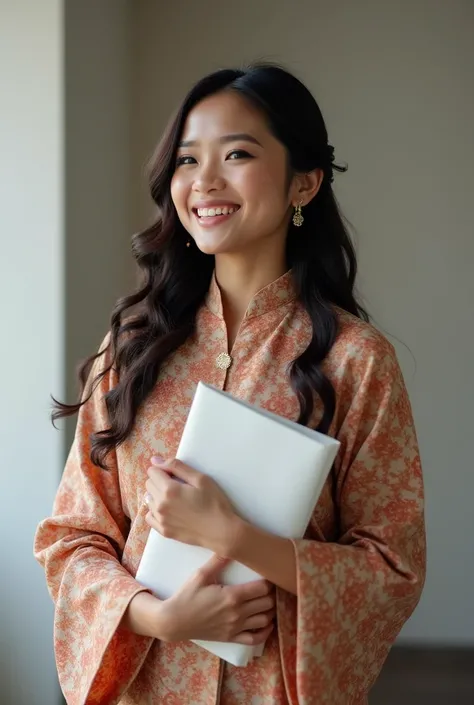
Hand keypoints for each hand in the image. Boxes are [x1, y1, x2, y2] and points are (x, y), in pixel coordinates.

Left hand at [145, 456, 239, 554]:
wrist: (221, 531)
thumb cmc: (214, 502)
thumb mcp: (200, 479)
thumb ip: (176, 467)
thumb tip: (155, 460)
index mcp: (169, 490)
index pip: (152, 471)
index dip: (164, 469)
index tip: (176, 475)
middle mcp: (160, 505)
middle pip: (149, 484)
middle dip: (160, 481)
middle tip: (178, 486)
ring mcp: (161, 519)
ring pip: (149, 499)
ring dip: (158, 495)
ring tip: (176, 499)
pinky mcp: (163, 531)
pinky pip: (149, 516)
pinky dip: (156, 511)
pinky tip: (169, 510)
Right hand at [158, 554, 275, 644]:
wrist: (174, 621)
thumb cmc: (186, 596)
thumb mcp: (200, 575)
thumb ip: (217, 561)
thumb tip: (229, 544)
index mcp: (232, 596)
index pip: (262, 588)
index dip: (268, 581)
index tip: (266, 574)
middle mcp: (237, 613)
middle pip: (267, 603)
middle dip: (271, 594)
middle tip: (268, 586)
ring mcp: (235, 628)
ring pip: (265, 621)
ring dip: (270, 611)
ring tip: (267, 602)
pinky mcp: (231, 638)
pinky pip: (255, 639)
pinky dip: (265, 632)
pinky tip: (266, 623)